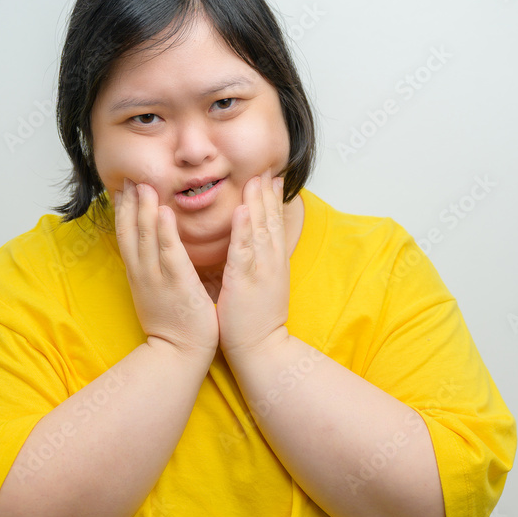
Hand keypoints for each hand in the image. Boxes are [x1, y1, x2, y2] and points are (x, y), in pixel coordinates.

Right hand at [113, 179, 218, 357]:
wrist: (178, 354)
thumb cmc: (174, 325)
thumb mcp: (157, 292)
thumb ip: (156, 271)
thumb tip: (157, 252)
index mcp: (139, 275)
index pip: (127, 236)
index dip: (124, 211)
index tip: (124, 188)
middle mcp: (143, 273)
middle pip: (130, 232)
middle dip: (129, 203)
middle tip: (130, 176)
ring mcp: (158, 279)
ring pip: (146, 238)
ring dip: (143, 210)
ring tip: (143, 184)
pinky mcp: (177, 285)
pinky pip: (169, 254)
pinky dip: (164, 232)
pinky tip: (163, 212)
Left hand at [217, 171, 290, 362]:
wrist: (262, 349)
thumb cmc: (258, 321)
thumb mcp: (263, 287)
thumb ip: (259, 266)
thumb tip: (254, 250)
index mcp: (273, 264)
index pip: (274, 225)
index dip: (273, 200)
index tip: (272, 177)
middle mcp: (271, 262)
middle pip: (270, 221)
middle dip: (268, 193)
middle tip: (266, 167)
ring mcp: (261, 270)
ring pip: (260, 230)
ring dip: (258, 203)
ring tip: (256, 178)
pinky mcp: (246, 281)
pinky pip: (245, 251)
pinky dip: (244, 229)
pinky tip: (243, 211)